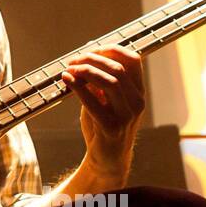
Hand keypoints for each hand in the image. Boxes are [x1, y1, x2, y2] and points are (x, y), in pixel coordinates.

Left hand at [60, 44, 145, 178]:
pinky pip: (94, 102)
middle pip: (117, 69)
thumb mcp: (104, 99)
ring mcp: (127, 116)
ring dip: (85, 71)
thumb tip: (86, 54)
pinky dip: (78, 87)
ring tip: (70, 69)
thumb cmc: (104, 124)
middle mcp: (137, 102)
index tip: (91, 48)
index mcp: (138, 92)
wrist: (107, 158)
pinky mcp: (112, 127)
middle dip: (92, 59)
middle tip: (73, 60)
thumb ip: (99, 80)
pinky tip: (67, 80)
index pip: (133, 60)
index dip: (111, 50)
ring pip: (110, 82)